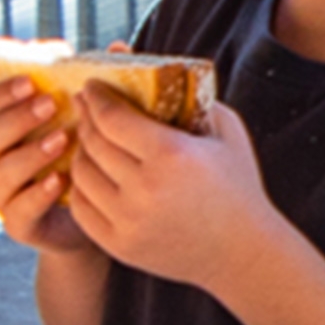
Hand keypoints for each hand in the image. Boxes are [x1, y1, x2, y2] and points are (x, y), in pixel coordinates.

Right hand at [0, 73, 101, 270]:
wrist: (102, 212)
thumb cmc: (88, 154)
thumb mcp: (89, 116)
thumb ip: (93, 83)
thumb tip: (116, 46)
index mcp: (4, 128)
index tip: (31, 81)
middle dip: (17, 117)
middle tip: (49, 103)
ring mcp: (5, 193)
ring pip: (0, 172)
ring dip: (29, 154)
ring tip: (61, 140)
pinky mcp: (20, 224)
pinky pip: (17, 211)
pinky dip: (36, 195)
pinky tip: (59, 181)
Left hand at [64, 94, 292, 294]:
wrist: (242, 253)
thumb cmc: (237, 186)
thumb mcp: (225, 131)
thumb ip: (189, 98)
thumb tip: (149, 71)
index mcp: (172, 155)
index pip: (112, 117)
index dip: (96, 97)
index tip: (92, 86)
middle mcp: (145, 189)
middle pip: (94, 142)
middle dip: (86, 118)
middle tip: (86, 106)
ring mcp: (129, 221)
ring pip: (82, 174)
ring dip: (81, 151)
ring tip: (90, 139)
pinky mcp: (120, 245)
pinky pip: (82, 207)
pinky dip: (82, 185)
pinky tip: (92, 172)